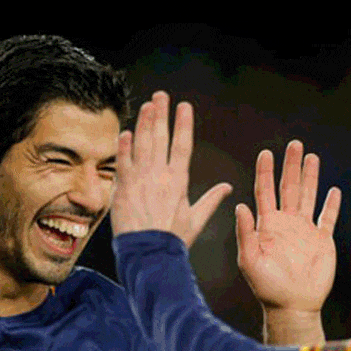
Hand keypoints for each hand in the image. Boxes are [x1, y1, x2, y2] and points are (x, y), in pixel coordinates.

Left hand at [111, 91, 231, 246]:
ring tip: (146, 105)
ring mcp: (140, 180)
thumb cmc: (173, 240)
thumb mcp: (196, 219)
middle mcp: (160, 176)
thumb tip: (227, 188)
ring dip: (144, 123)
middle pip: (161, 138)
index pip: (183, 145)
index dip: (183, 124)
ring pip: (142, 144)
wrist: (149, 254)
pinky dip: (124, 146)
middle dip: (161, 114)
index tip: (184, 106)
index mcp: (179, 181)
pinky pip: (122, 162)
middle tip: (161, 96)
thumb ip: (211, 200)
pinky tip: (126, 131)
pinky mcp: (123, 188)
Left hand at [235, 140, 340, 312]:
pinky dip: (331, 204)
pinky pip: (328, 218)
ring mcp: (305, 231)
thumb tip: (240, 205)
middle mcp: (286, 223)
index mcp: (267, 225)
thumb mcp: (249, 260)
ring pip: (309, 197)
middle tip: (294, 144)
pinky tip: (333, 190)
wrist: (292, 305)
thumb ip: (245, 233)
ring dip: (310, 177)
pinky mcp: (322, 241)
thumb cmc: (267, 286)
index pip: (265, 191)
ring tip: (311, 157)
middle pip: (289, 187)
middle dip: (291, 166)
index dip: (265, 172)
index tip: (266, 152)